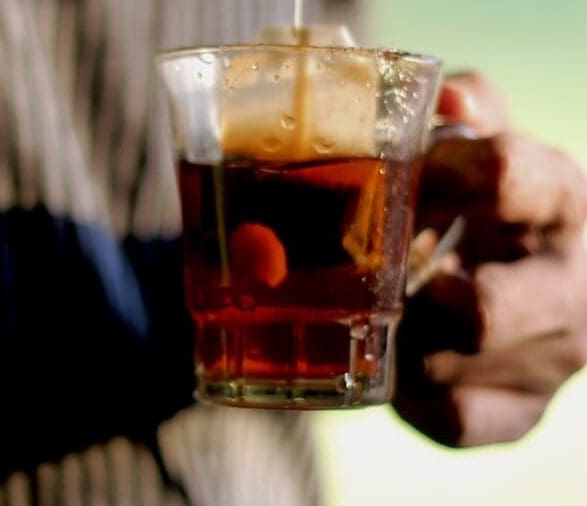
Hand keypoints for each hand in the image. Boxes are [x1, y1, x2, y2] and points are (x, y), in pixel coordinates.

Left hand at [393, 72, 586, 446]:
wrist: (527, 288)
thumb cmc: (490, 213)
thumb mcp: (487, 151)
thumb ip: (470, 113)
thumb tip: (446, 99)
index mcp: (562, 203)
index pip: (506, 177)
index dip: (433, 173)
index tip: (400, 175)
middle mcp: (568, 289)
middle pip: (483, 312)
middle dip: (414, 293)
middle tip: (380, 268)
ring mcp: (548, 361)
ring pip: (445, 366)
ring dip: (396, 337)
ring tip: (381, 307)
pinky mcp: (515, 415)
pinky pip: (446, 417)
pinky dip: (407, 391)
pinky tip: (398, 357)